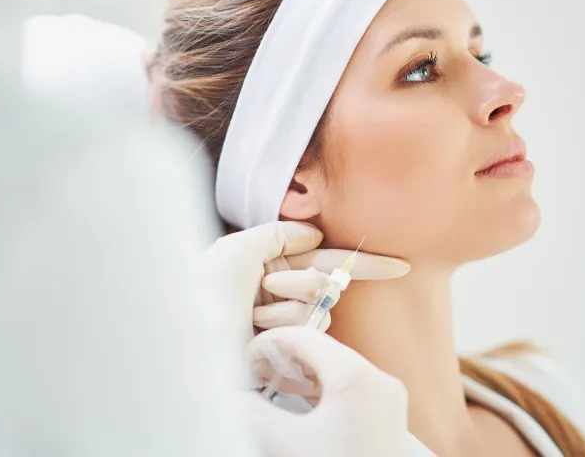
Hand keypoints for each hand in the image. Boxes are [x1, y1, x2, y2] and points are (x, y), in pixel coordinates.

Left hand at [199, 222, 408, 344]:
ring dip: (286, 310)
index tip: (401, 265)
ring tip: (251, 318)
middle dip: (299, 282)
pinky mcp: (285, 350)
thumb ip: (279, 234)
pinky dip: (283, 331)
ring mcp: (284, 324)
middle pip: (326, 282)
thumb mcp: (236, 249)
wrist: (184, 342)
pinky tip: (256, 339)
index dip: (364, 262)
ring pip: (319, 309)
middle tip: (263, 290)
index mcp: (269, 264)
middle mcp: (281, 292)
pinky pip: (308, 333)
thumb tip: (314, 234)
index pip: (325, 258)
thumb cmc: (204, 293)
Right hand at [245, 327, 409, 456]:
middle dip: (284, 359)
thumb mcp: (287, 444)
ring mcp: (387, 399)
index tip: (245, 359)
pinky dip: (320, 392)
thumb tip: (229, 397)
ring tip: (268, 385)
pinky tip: (295, 402)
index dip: (270, 343)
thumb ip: (253, 414)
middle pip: (323, 352)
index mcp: (358, 377)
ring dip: (300, 376)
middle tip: (254, 372)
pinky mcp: (386, 418)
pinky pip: (349, 391)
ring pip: (336, 371)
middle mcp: (379, 381)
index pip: (306, 338)